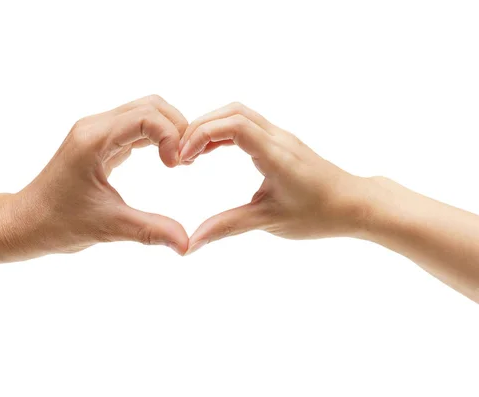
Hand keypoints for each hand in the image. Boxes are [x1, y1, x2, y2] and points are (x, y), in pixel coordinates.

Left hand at [7, 95, 189, 256]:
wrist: (25, 223)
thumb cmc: (57, 224)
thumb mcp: (108, 228)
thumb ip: (151, 231)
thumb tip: (187, 244)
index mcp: (93, 140)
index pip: (147, 117)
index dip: (172, 136)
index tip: (177, 166)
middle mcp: (94, 126)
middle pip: (150, 105)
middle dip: (176, 128)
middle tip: (185, 161)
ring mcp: (96, 131)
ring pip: (144, 111)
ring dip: (168, 130)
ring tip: (177, 161)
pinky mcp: (99, 141)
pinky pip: (135, 126)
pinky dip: (156, 137)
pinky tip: (165, 160)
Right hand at [179, 102, 368, 253]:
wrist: (354, 204)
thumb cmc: (319, 214)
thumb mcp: (269, 222)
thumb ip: (227, 227)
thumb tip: (191, 243)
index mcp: (276, 154)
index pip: (234, 125)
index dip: (202, 134)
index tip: (183, 158)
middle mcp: (278, 138)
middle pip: (233, 111)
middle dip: (200, 126)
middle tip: (180, 153)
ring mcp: (281, 137)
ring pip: (240, 114)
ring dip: (212, 127)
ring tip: (192, 153)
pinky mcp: (281, 142)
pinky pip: (247, 124)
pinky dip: (224, 132)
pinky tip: (212, 152)